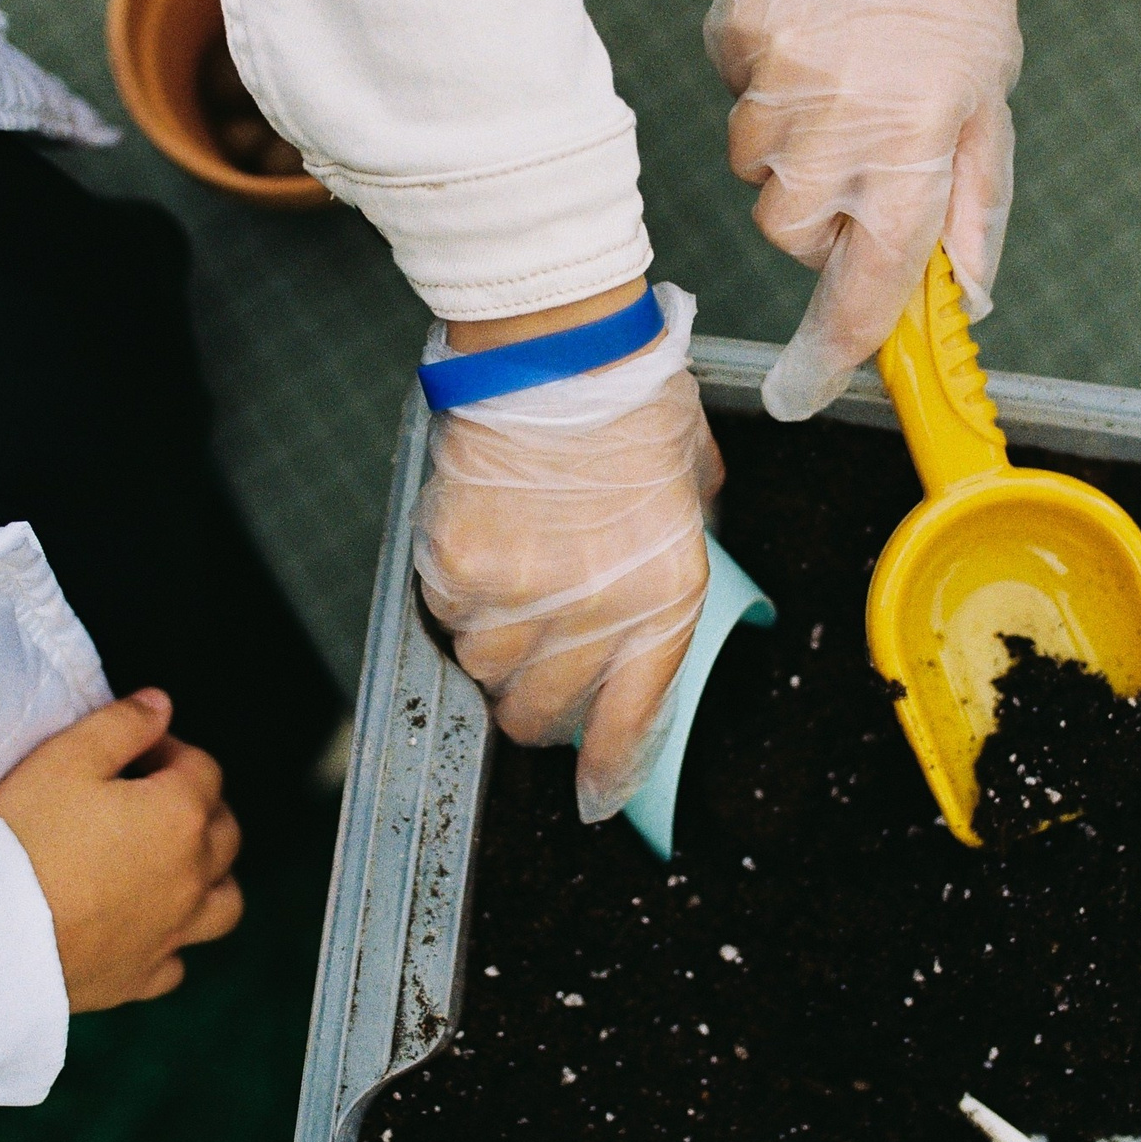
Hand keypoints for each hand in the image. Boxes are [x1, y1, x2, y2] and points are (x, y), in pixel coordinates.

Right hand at [0, 689, 242, 1010]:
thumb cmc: (23, 837)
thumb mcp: (64, 758)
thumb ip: (122, 724)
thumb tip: (161, 706)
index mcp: (180, 816)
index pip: (202, 769)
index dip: (170, 750)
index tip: (136, 753)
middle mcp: (192, 877)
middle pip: (224, 831)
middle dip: (198, 805)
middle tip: (151, 798)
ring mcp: (171, 934)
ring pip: (223, 901)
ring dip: (209, 877)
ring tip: (169, 864)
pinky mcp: (140, 979)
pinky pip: (177, 961)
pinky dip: (171, 941)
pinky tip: (143, 929)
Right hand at [413, 288, 721, 823]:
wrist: (556, 347)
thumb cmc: (629, 400)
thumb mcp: (692, 484)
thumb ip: (683, 546)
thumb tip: (668, 582)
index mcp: (665, 594)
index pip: (631, 719)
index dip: (608, 769)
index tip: (596, 794)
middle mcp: (594, 611)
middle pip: (543, 714)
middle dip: (541, 707)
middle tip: (542, 669)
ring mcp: (519, 594)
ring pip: (486, 671)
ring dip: (496, 650)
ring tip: (511, 594)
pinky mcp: (458, 566)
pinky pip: (447, 619)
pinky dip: (458, 603)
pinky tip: (480, 557)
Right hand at [705, 0, 1045, 420]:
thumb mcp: (986, 107)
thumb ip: (968, 205)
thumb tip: (958, 295)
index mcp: (917, 143)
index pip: (870, 275)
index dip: (842, 338)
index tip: (817, 382)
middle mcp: (845, 117)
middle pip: (787, 229)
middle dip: (813, 217)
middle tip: (852, 162)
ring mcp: (784, 73)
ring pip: (752, 163)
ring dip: (787, 143)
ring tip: (836, 79)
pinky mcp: (742, 30)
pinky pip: (734, 89)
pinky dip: (763, 78)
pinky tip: (809, 36)